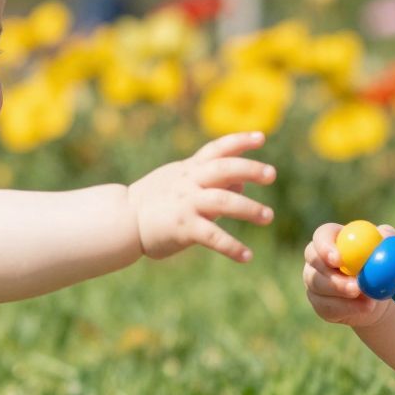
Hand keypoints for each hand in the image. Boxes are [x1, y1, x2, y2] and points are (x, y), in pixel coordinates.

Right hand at [129, 132, 275, 260]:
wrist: (123, 219)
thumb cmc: (153, 200)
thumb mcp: (180, 181)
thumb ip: (210, 180)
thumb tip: (242, 183)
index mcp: (189, 169)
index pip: (217, 149)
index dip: (239, 141)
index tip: (261, 137)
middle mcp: (189, 182)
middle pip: (224, 169)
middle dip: (250, 169)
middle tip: (272, 174)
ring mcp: (186, 204)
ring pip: (223, 202)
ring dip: (249, 209)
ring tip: (268, 217)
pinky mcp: (183, 227)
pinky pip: (212, 236)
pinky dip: (232, 247)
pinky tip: (247, 256)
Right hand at [303, 221, 393, 326]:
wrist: (379, 295)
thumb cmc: (382, 265)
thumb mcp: (390, 249)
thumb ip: (387, 238)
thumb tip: (384, 236)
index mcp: (334, 238)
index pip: (322, 235)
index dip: (326, 246)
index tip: (339, 260)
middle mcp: (318, 257)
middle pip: (314, 260)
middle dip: (334, 275)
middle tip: (356, 286)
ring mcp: (314, 280)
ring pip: (319, 286)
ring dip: (345, 295)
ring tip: (370, 300)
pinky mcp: (318, 302)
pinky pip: (327, 307)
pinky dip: (349, 309)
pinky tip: (365, 307)